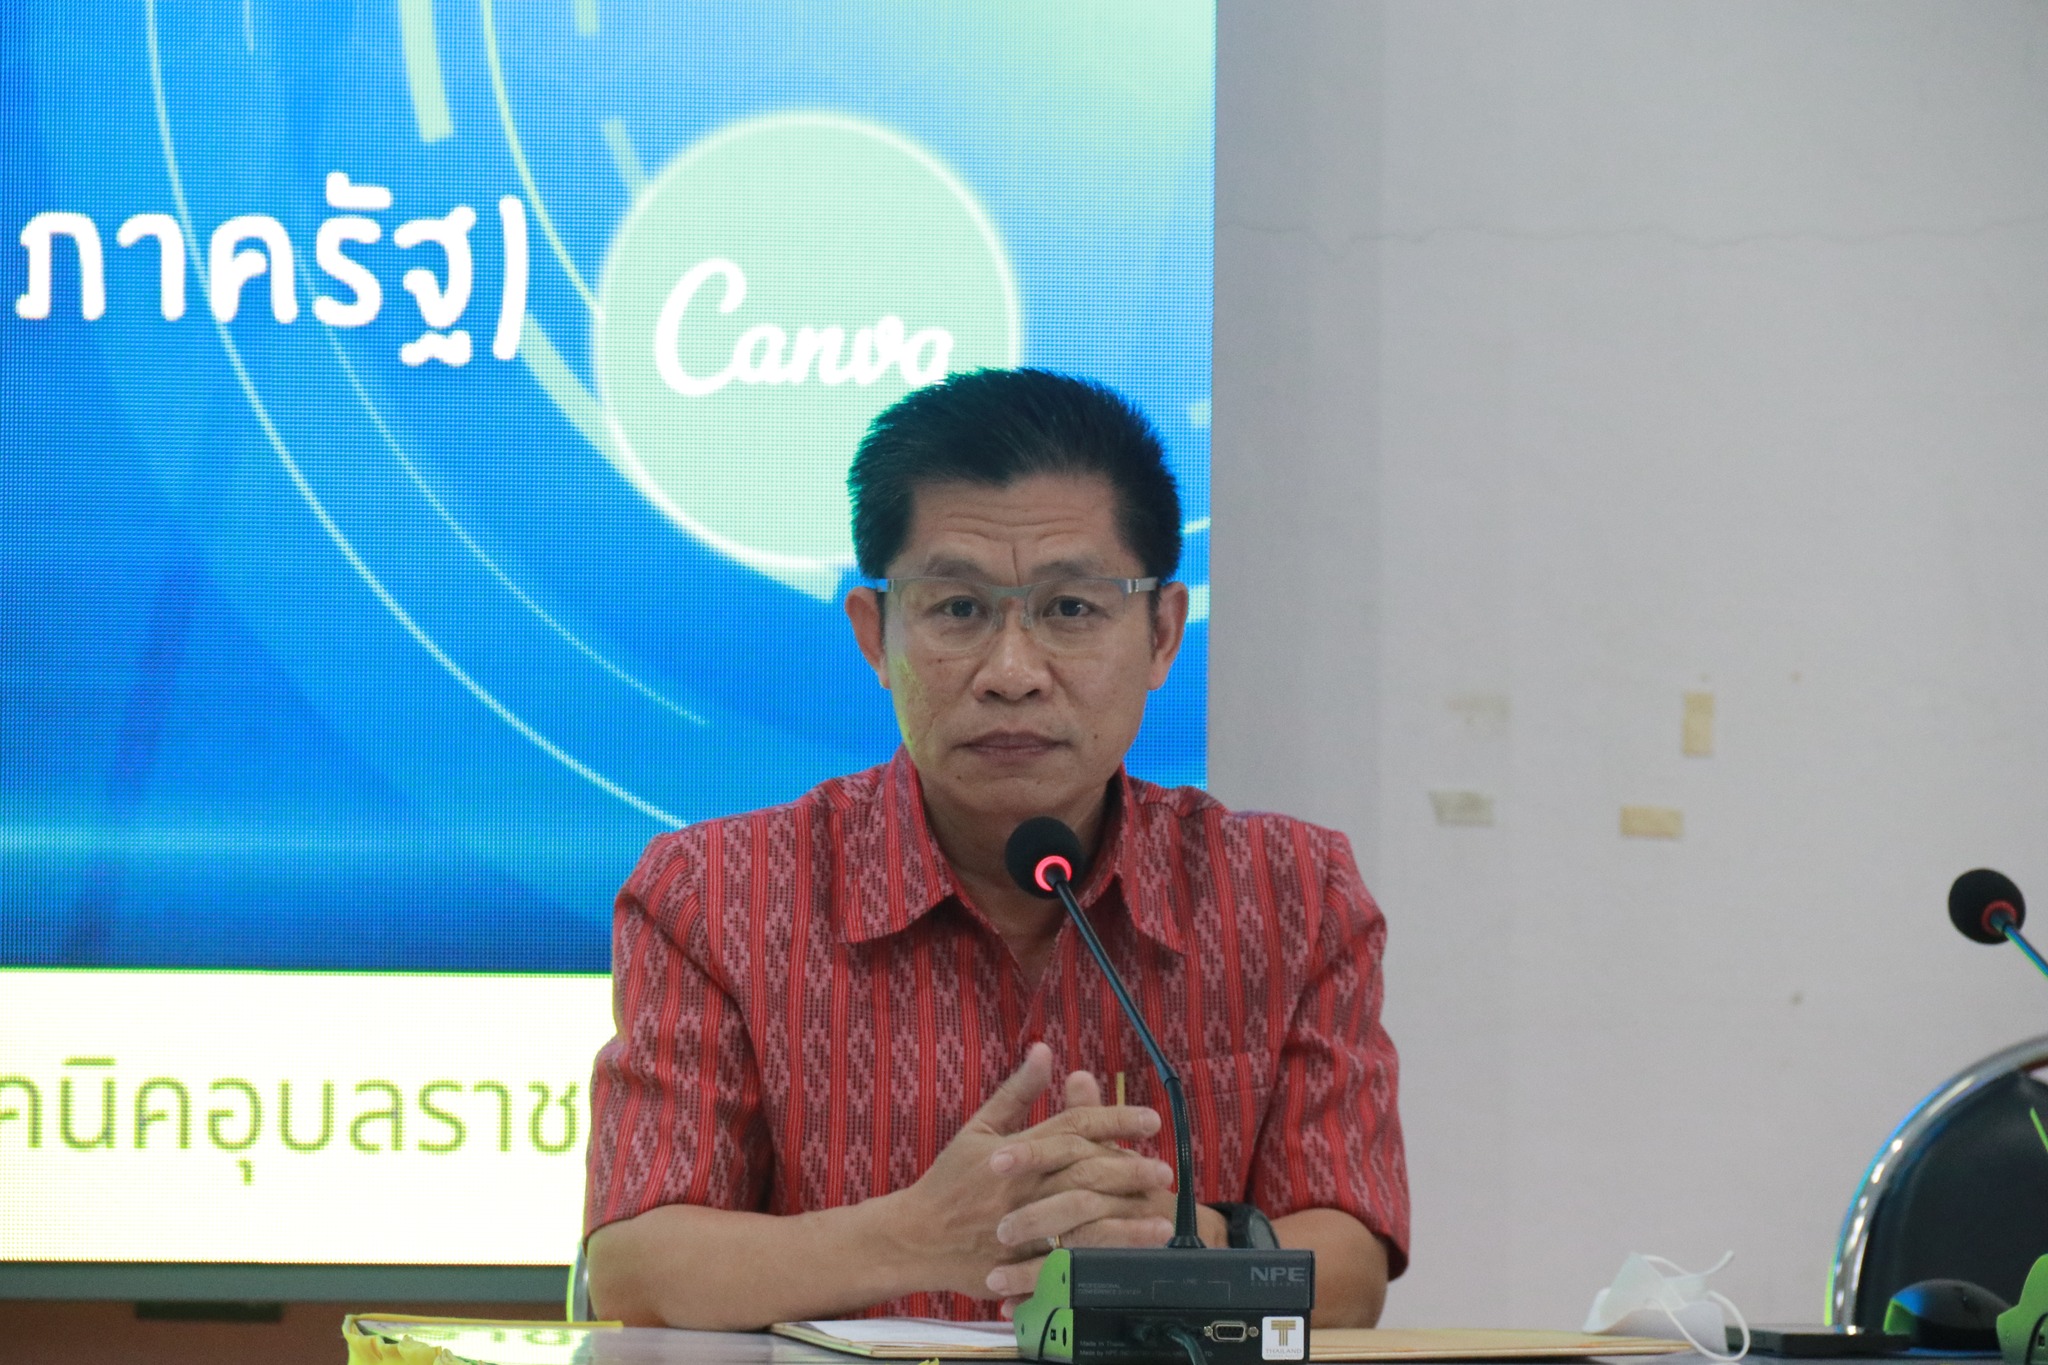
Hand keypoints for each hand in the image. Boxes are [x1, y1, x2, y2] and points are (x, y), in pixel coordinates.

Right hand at [885, 1044, 1164, 1301]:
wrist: (914, 1236)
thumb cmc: (949, 1179)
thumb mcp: (979, 1127)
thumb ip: (1017, 1092)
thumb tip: (1045, 1049)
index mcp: (1015, 1149)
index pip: (1073, 1126)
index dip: (1115, 1119)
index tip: (1151, 1120)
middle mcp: (1022, 1185)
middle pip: (1084, 1171)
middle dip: (1128, 1169)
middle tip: (1165, 1169)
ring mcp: (1021, 1227)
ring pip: (1080, 1219)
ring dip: (1124, 1220)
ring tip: (1162, 1219)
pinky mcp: (1018, 1263)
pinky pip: (1065, 1262)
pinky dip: (1098, 1259)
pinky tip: (1127, 1261)